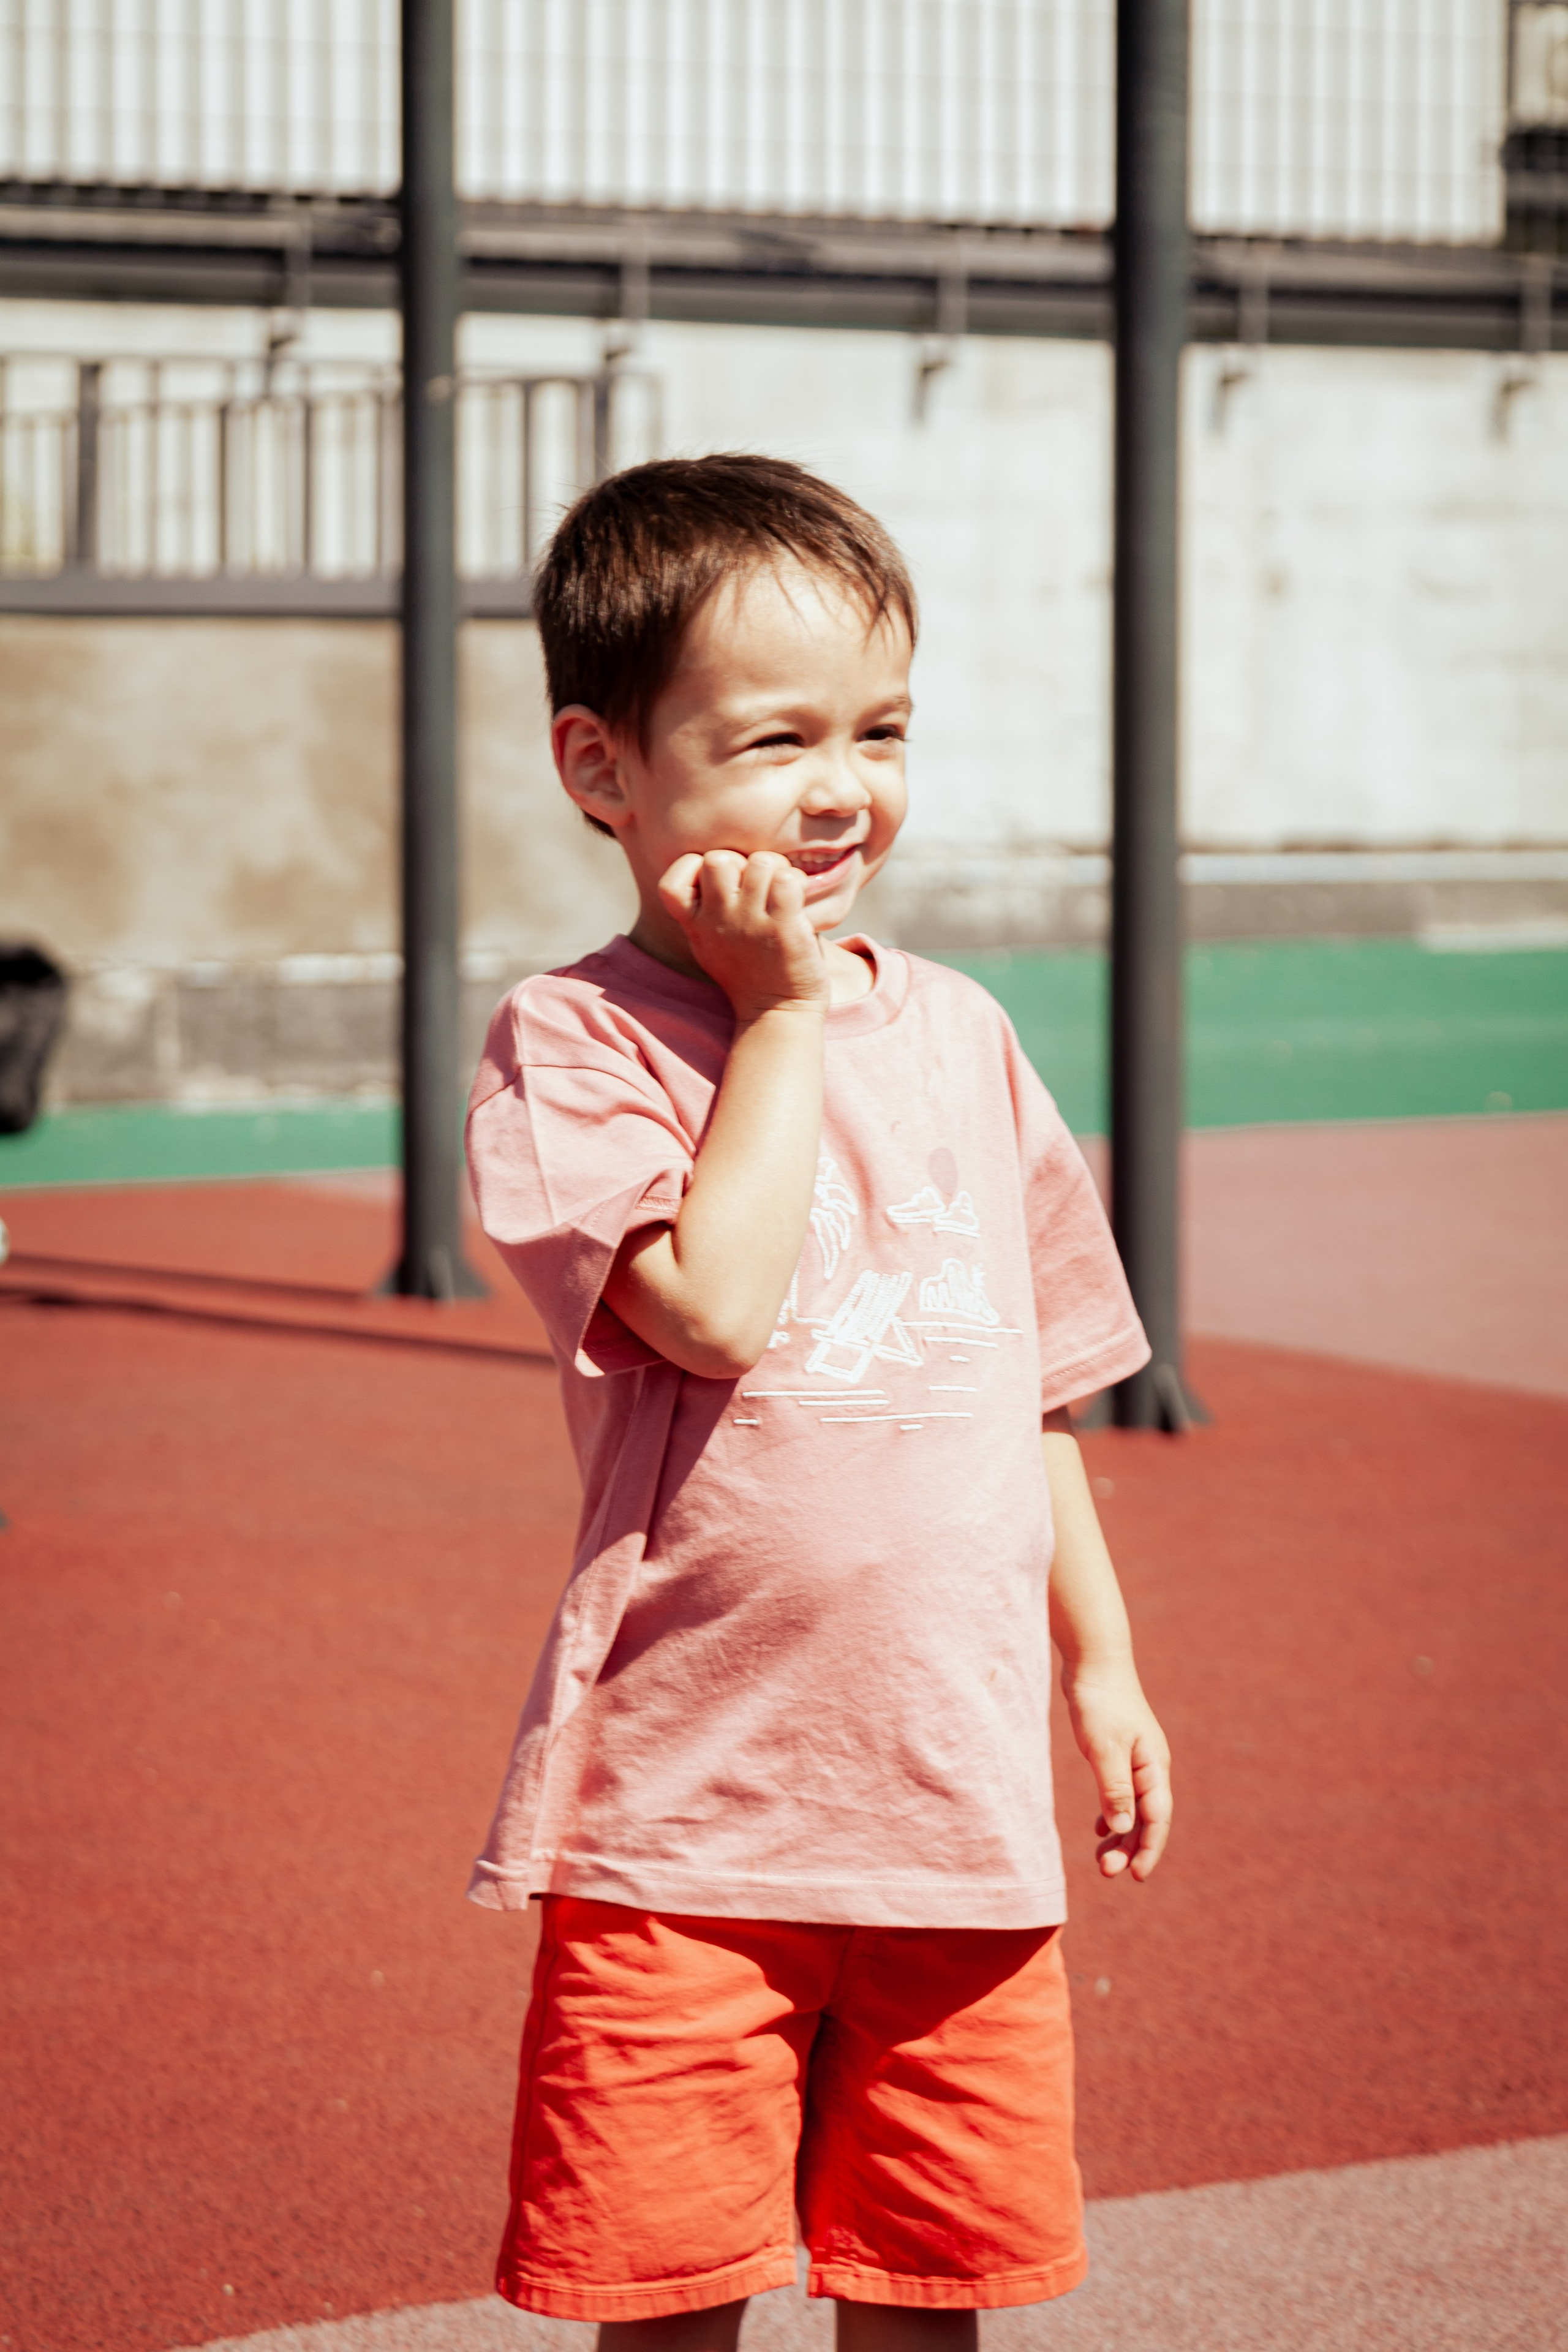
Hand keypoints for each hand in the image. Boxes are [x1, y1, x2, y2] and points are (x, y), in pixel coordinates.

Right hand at [658, 851, 828, 1023]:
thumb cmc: (748, 974)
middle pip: (717, 858)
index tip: (719, 884)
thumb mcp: (709, 944)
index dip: (694, 868)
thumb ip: (704, 910)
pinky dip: (798, 883)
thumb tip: (710, 865)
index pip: (670, 883)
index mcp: (696, 925)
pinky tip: (798, 901)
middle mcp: (718, 921)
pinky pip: (788, 879)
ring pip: (760, 862)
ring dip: (777, 870)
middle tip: (759, 887)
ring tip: (782, 894)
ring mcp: (750, 923)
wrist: (778, 1014)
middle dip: (742, 862)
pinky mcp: (783, 927)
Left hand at [1062, 1660, 1171, 1881]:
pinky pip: (1122, 1793)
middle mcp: (1150, 1766)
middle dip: (1131, 1847)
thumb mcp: (1104, 1747)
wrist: (1094, 1660)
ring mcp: (1136, 1759)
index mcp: (1153, 1765)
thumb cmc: (1100, 1702)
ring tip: (1102, 1859)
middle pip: (1146, 1817)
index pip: (1157, 1817)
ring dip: (1121, 1835)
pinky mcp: (1119, 1753)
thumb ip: (1114, 1788)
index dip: (1149, 1849)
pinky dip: (1113, 1814)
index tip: (1135, 1876)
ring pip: (1134, 1808)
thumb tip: (1124, 1828)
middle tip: (1106, 1872)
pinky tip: (1101, 1829)